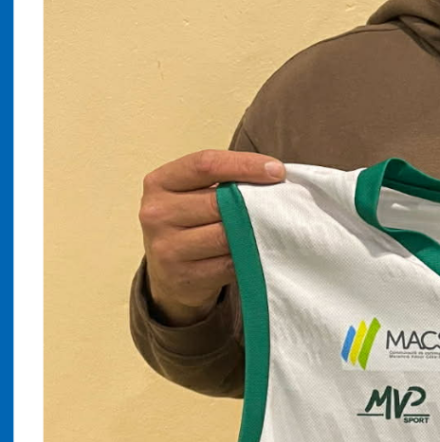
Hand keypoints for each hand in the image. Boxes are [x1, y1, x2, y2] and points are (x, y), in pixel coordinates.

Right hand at [138, 149, 285, 325]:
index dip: (245, 165)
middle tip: (280, 204)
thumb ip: (225, 180)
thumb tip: (275, 174)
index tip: (277, 171)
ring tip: (267, 229)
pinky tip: (252, 252)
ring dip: (252, 232)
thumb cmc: (193, 222)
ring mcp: (166, 247)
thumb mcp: (196, 193)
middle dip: (254, 202)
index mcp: (160, 182)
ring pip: (226, 235)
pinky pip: (229, 263)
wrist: (169, 273)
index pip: (206, 164)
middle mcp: (157, 213)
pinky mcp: (183, 276)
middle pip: (218, 202)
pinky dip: (247, 257)